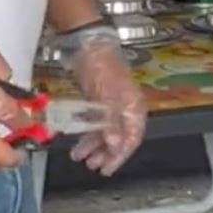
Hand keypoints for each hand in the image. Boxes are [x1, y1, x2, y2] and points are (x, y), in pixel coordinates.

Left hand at [62, 26, 145, 174]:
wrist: (87, 44)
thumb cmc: (101, 66)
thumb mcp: (106, 97)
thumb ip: (111, 123)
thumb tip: (116, 146)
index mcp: (134, 108)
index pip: (132, 139)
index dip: (120, 155)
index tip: (108, 168)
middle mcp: (125, 109)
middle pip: (119, 139)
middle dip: (106, 153)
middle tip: (93, 166)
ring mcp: (111, 106)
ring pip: (106, 133)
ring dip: (94, 146)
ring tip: (82, 157)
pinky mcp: (98, 102)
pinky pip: (95, 125)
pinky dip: (87, 135)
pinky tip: (78, 144)